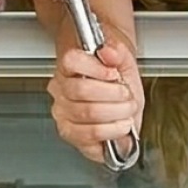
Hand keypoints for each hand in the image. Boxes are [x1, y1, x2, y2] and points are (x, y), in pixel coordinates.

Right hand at [48, 35, 144, 164]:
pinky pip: (90, 135)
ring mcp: (63, 114)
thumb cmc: (116, 80)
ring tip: (127, 110)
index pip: (71, 61)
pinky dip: (112, 131)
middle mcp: (60, 91)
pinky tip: (121, 125)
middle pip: (82, 90)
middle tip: (127, 95)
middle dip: (113, 94)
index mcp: (68, 67)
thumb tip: (109, 52)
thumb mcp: (123, 60)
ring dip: (116, 112)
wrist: (119, 99)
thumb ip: (117, 52)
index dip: (96, 68)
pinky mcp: (71, 135)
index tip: (114, 73)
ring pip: (88, 113)